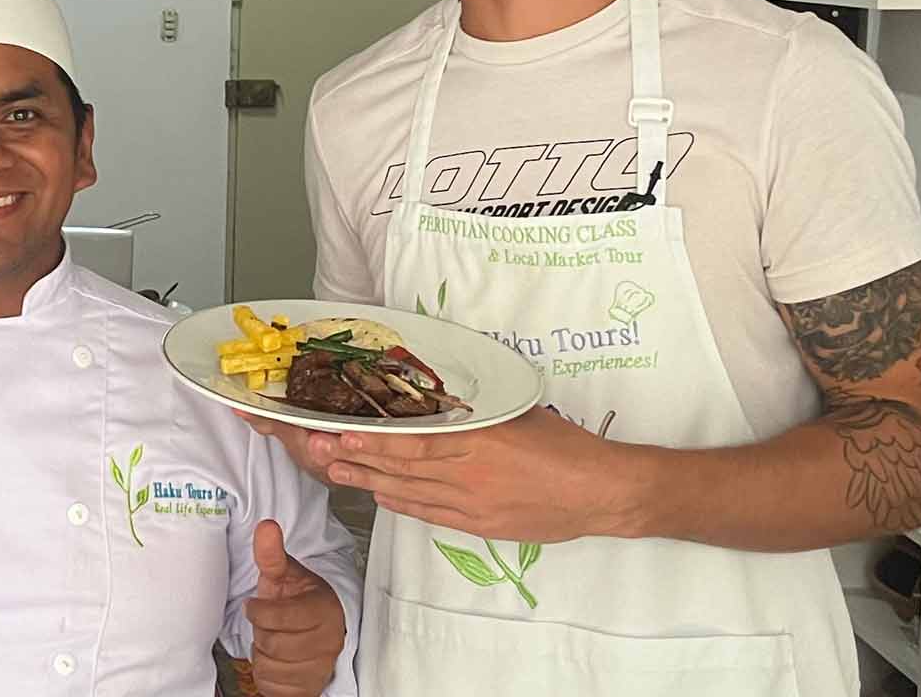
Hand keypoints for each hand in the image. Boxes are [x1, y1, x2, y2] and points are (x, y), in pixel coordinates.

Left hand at [246, 519, 343, 696]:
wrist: (316, 631)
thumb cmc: (297, 601)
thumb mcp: (284, 575)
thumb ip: (272, 554)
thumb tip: (266, 526)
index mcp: (323, 610)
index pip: (279, 616)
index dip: (258, 611)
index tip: (256, 605)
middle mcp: (328, 642)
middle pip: (272, 643)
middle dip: (261, 632)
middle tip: (268, 624)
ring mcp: (320, 668)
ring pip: (269, 667)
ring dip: (262, 654)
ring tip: (273, 640)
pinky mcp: (309, 689)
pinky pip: (272, 688)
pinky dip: (265, 676)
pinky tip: (276, 660)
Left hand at [249, 408, 640, 542]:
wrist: (599, 492)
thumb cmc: (563, 445)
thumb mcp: (517, 412)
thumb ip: (476, 408)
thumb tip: (440, 395)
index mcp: (479, 438)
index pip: (415, 439)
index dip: (375, 438)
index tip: (343, 431)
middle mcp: (469, 472)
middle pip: (402, 466)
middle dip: (358, 457)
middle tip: (320, 448)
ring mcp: (471, 502)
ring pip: (409, 490)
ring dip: (369, 480)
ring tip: (336, 469)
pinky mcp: (478, 525)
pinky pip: (429, 513)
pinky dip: (401, 502)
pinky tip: (379, 494)